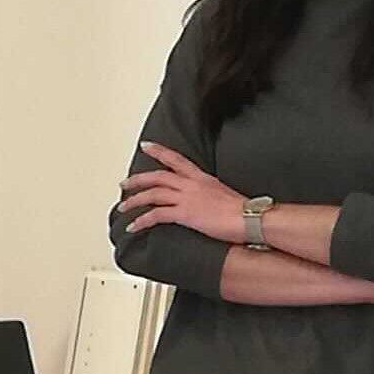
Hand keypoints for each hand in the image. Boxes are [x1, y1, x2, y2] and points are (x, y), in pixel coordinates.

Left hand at [118, 141, 247, 243]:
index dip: (159, 151)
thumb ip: (210, 193)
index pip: (176, 159)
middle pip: (157, 176)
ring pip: (153, 194)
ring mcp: (187, 198)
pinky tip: (134, 226)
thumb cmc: (242, 210)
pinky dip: (142, 221)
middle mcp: (191, 184)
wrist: (249, 218)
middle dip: (138, 179)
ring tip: (123, 207)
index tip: (147, 146)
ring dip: (135, 200)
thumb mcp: (224, 194)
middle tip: (125, 183)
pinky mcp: (184, 214)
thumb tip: (207, 199)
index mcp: (201, 178)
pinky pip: (157, 215)